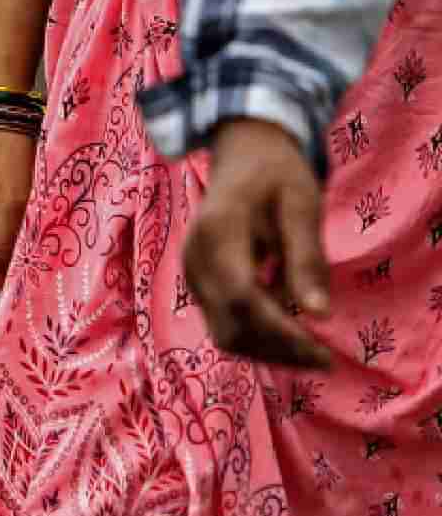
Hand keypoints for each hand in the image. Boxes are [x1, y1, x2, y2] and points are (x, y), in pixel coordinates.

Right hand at [184, 117, 332, 368]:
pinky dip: (256, 337)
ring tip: (310, 353)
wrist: (241, 154)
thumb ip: (306, 258)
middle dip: (278, 351)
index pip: (242, 298)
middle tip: (324, 360)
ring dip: (267, 351)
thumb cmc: (276, 173)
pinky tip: (289, 333)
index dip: (281, 332)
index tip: (322, 351)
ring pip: (224, 333)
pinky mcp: (198, 283)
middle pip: (229, 326)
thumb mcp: (301, 205)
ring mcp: (192, 274)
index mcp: (217, 233)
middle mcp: (195, 260)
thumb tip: (320, 315)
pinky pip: (223, 323)